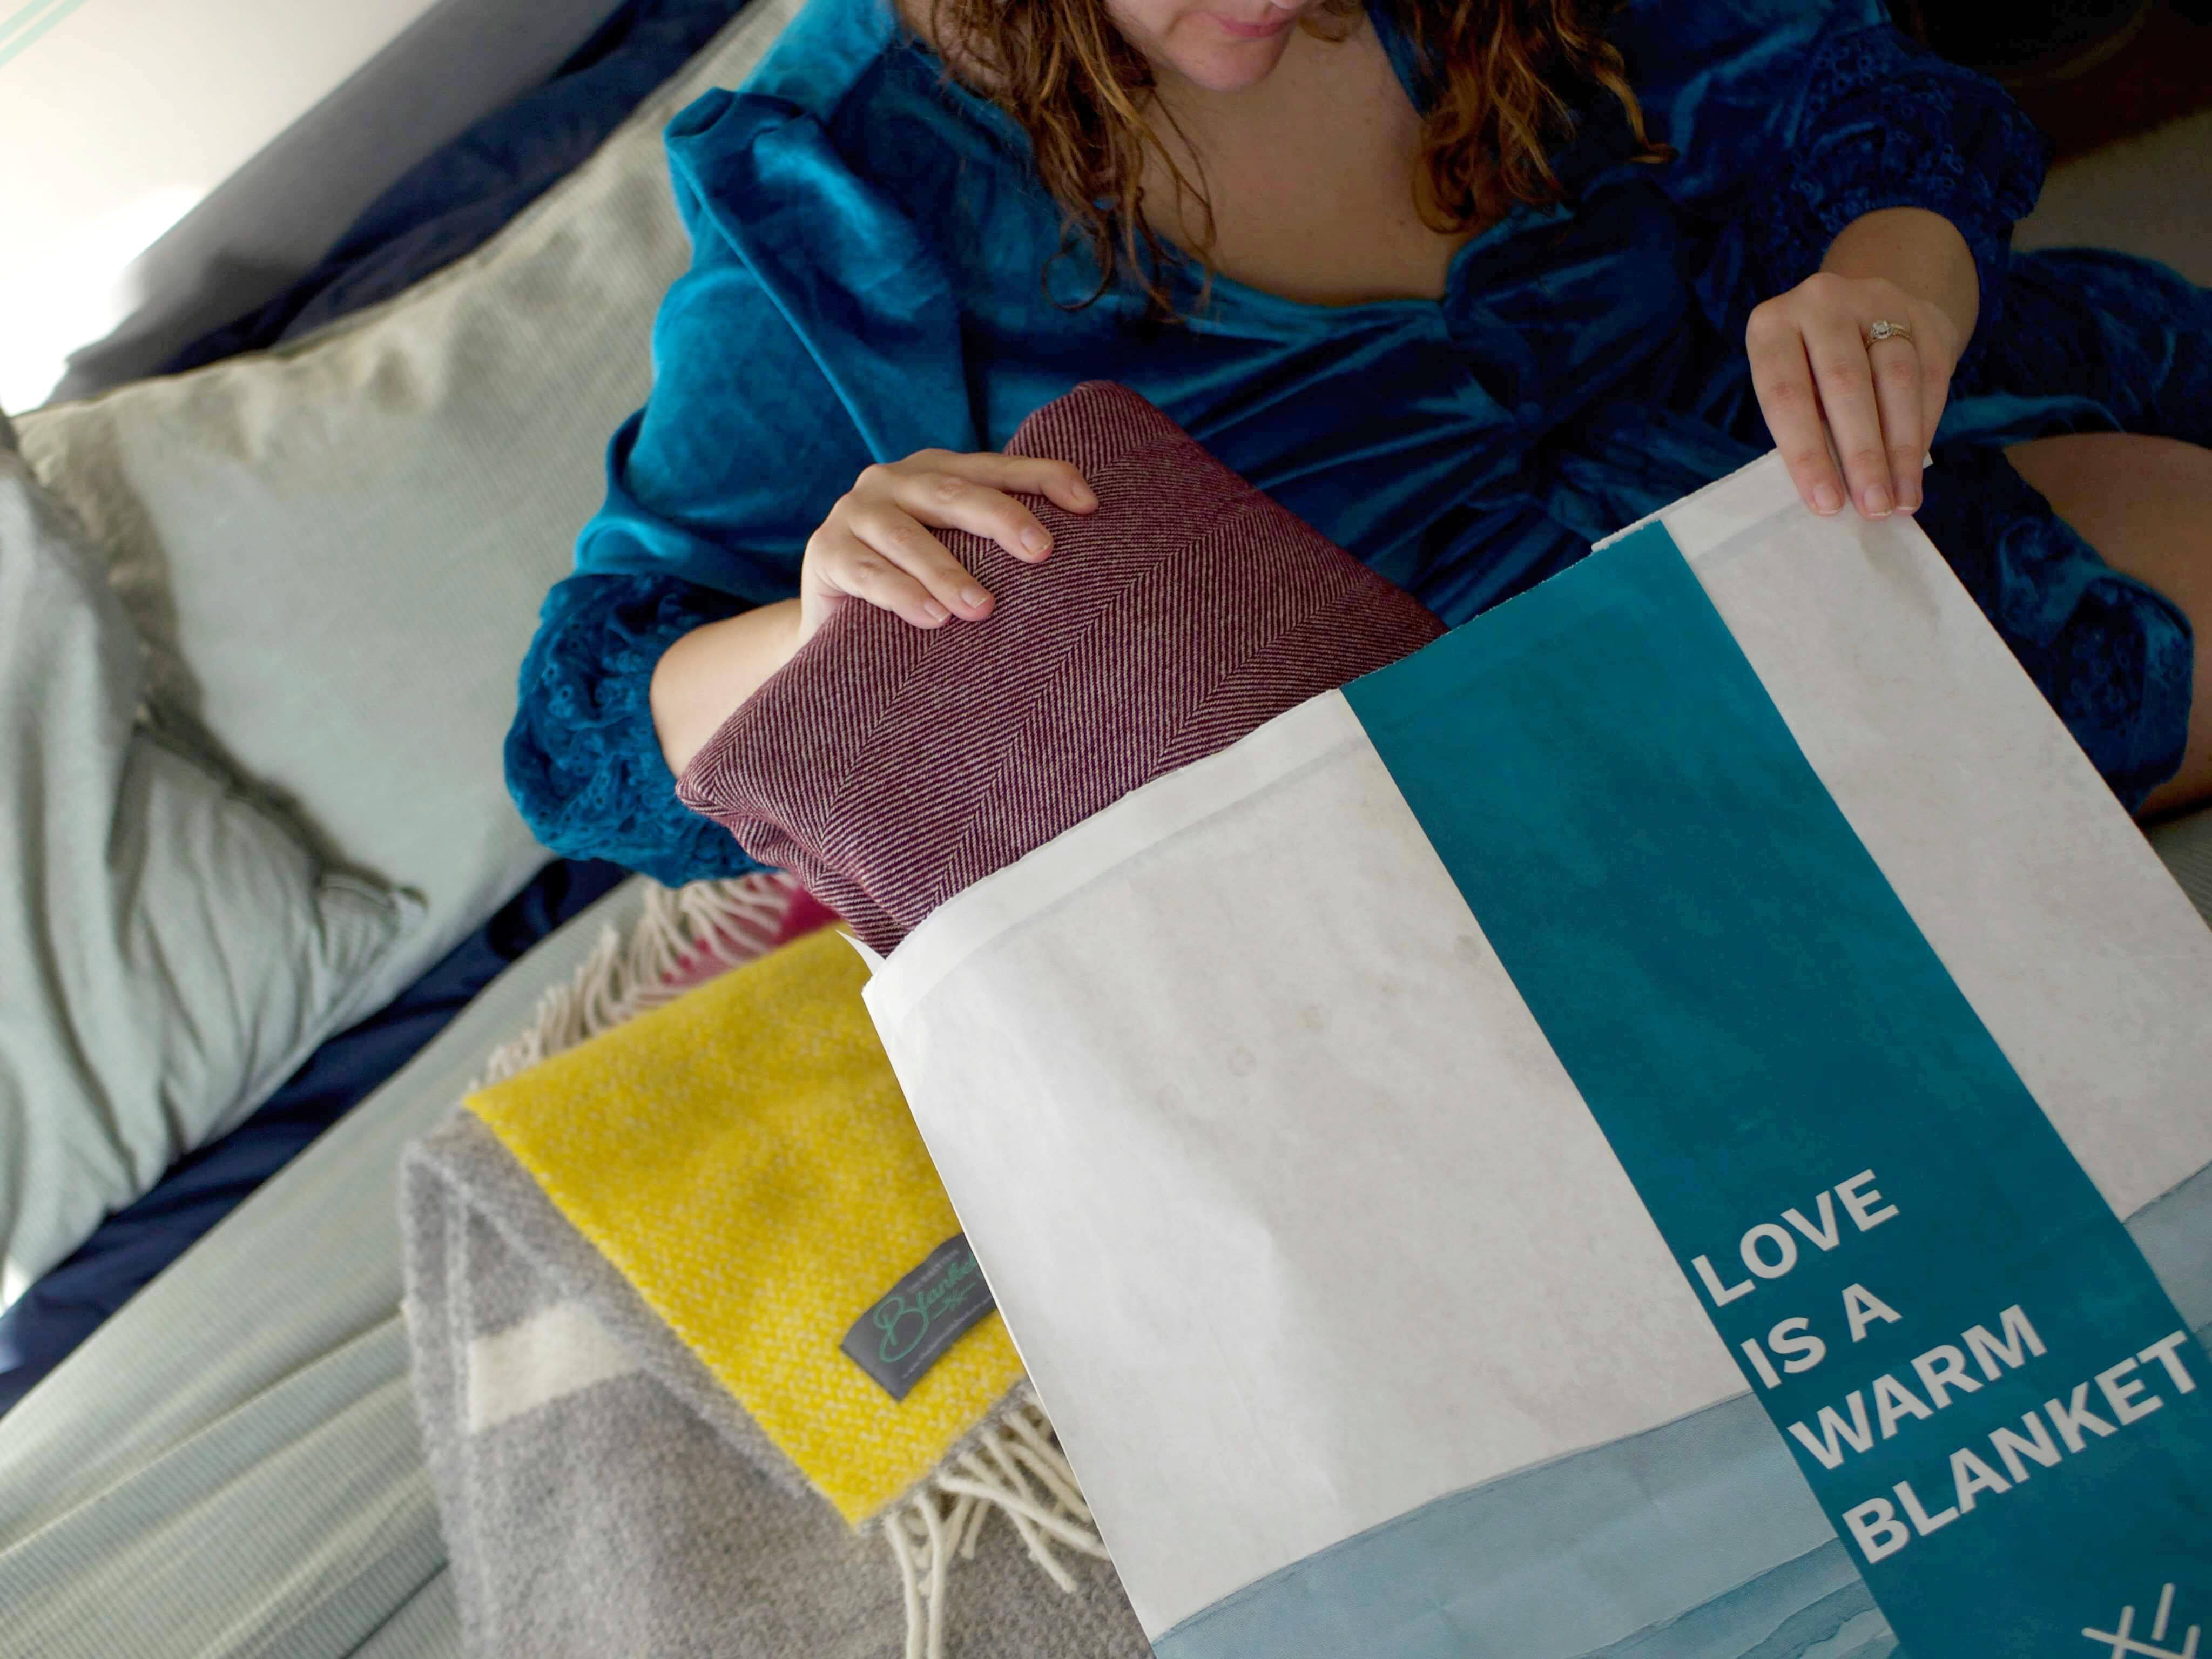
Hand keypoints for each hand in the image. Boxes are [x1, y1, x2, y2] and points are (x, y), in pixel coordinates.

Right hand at [796, 450, 1096, 649]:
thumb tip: (1090, 548)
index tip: (1090, 505)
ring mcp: (855, 513)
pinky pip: (867, 573)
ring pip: (906, 535)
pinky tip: (932, 618)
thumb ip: (999, 544)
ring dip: (947, 571)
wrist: (835, 623)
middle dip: (1001, 519)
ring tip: (982, 608)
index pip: (998, 468)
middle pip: (953, 491)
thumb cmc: (916, 585)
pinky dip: (901, 594)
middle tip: (1042, 551)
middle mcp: (893, 481)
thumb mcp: (958, 555)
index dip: (1044, 478)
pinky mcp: (826, 553)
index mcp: (934, 471)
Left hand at [1746, 270, 1962, 520]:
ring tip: (1901, 500)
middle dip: (1862, 455)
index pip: (1786, 395)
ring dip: (1901, 448)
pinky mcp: (1922, 314)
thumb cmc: (1809, 367)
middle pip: (1845, 384)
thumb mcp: (1790, 387)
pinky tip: (1917, 468)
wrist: (1861, 309)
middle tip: (1872, 508)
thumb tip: (1834, 495)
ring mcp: (1877, 301)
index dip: (1806, 454)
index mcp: (1772, 325)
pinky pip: (1930, 376)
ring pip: (1896, 379)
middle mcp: (1823, 302)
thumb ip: (1804, 426)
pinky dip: (1924, 427)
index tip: (1826, 505)